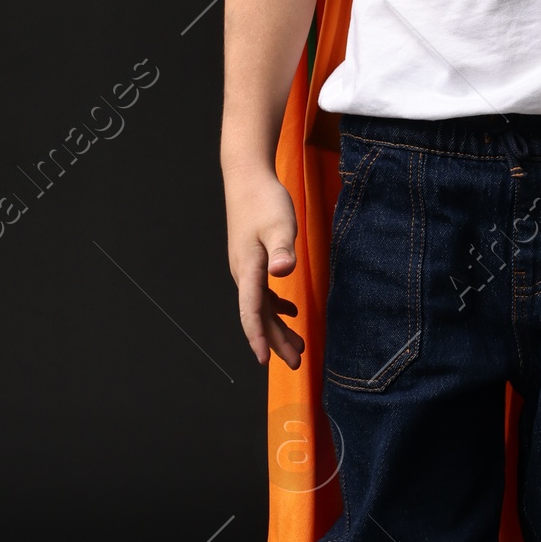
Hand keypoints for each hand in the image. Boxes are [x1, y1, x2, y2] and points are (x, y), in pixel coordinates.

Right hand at [225, 164, 304, 367]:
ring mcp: (247, 268)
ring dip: (278, 328)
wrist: (247, 178)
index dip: (258, 338)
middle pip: (258, 316)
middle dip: (276, 342)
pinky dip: (276, 307)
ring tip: (297, 347)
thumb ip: (282, 248)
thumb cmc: (264, 200)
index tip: (265, 360)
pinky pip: (262, 293)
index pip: (251, 311)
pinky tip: (291, 312)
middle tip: (296, 363)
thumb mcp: (279, 223)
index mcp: (249, 268)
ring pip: (261, 307)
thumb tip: (282, 272)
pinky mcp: (253, 260)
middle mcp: (243, 273)